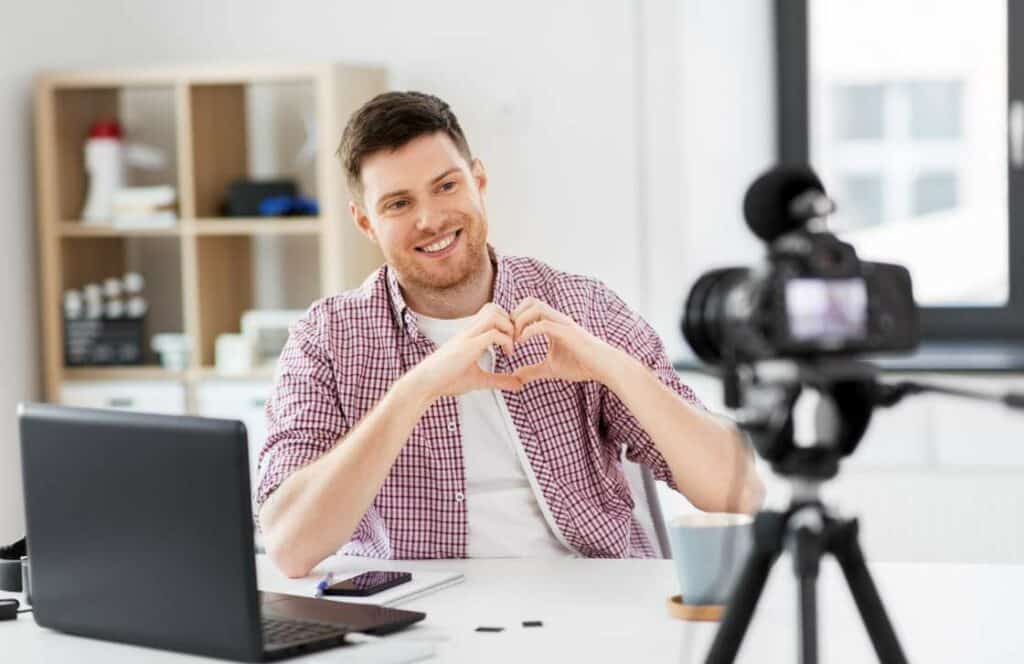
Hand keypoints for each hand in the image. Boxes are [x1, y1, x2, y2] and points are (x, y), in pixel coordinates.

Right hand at [407, 303, 522, 399]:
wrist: (424, 384)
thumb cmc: (446, 380)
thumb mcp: (479, 380)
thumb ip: (499, 380)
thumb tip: (519, 384)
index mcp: (470, 335)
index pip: (490, 313)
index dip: (506, 322)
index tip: (512, 341)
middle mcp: (468, 331)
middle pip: (493, 307)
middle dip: (509, 320)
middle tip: (515, 340)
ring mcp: (467, 337)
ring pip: (494, 314)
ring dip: (508, 327)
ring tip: (511, 345)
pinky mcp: (468, 346)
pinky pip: (493, 334)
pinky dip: (506, 341)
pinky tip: (507, 354)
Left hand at [510, 297, 618, 384]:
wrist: (604, 367)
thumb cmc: (582, 365)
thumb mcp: (551, 368)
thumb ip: (533, 370)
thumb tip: (516, 377)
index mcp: (553, 323)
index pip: (529, 308)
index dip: (515, 319)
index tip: (509, 337)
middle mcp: (557, 319)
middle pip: (530, 301)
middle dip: (515, 315)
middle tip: (510, 335)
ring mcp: (562, 323)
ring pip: (535, 307)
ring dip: (520, 320)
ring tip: (516, 339)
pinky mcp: (566, 332)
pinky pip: (543, 324)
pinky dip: (528, 331)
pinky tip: (522, 342)